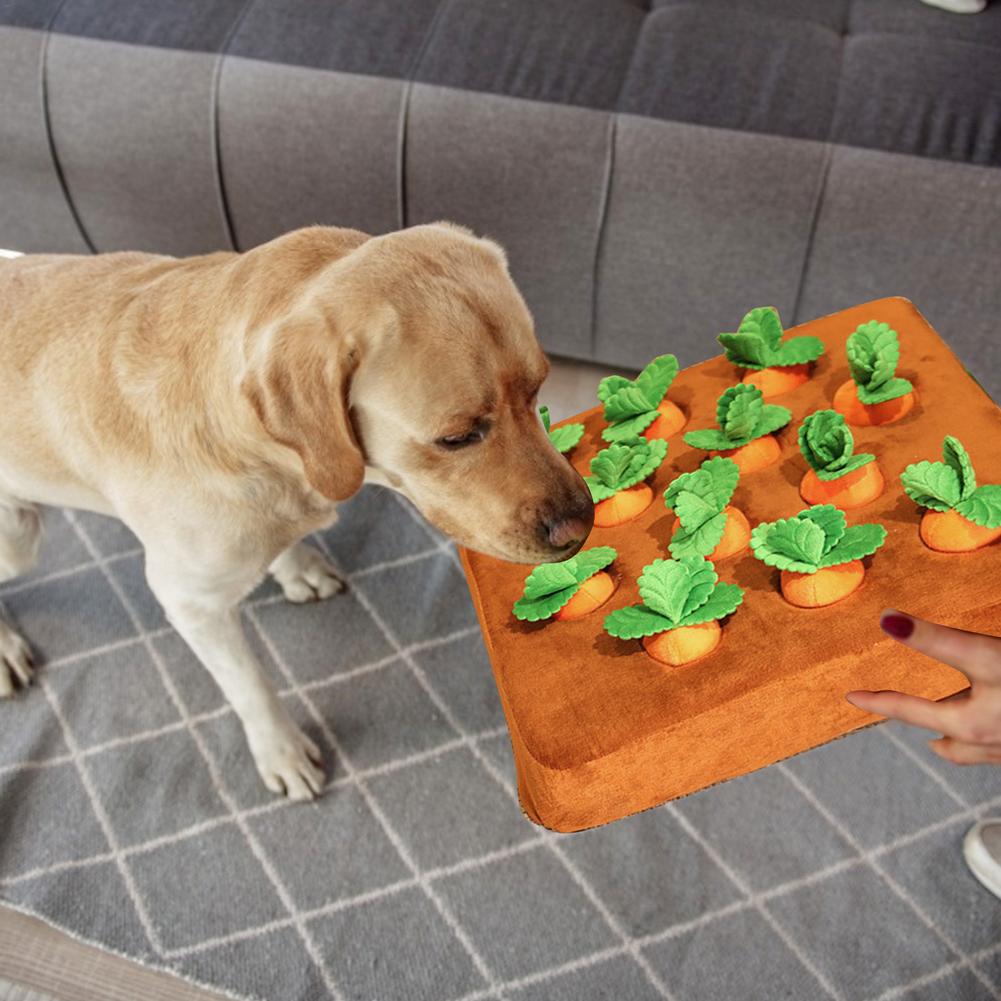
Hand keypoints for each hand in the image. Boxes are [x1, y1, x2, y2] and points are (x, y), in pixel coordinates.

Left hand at [846, 609, 1000, 764]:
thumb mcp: (984, 654)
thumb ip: (936, 640)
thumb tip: (886, 619)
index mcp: (969, 725)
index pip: (910, 711)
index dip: (878, 701)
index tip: (852, 698)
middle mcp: (989, 745)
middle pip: (944, 734)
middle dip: (921, 720)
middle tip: (898, 709)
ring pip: (971, 749)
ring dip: (952, 736)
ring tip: (939, 732)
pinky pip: (995, 748)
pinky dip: (983, 738)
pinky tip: (988, 725)